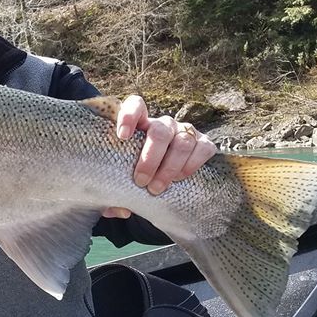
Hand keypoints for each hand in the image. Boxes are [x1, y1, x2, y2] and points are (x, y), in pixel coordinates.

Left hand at [102, 95, 216, 217]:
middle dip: (150, 158)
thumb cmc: (133, 178)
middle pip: (160, 130)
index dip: (129, 116)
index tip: (122, 136)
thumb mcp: (119, 183)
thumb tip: (119, 210)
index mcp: (138, 125)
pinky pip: (203, 148)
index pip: (135, 105)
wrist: (160, 181)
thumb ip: (112, 195)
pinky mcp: (202, 142)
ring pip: (182, 141)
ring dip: (169, 167)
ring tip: (157, 188)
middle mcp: (161, 124)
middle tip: (140, 181)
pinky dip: (192, 164)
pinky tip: (180, 178)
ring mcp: (183, 131)